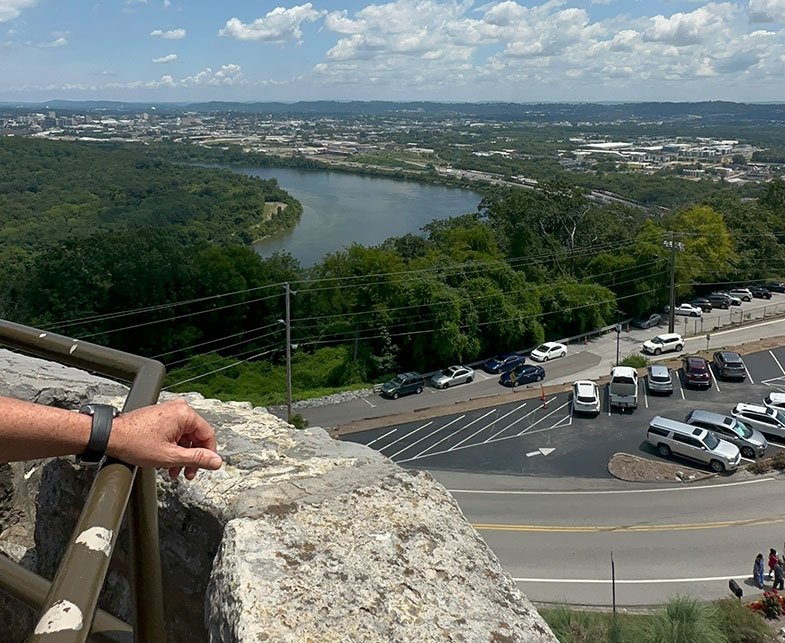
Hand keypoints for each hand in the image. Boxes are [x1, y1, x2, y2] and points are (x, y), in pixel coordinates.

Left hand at [107, 398, 221, 479]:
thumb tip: (216, 461)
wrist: (110, 436)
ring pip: (184, 437)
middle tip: (187, 473)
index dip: (208, 454)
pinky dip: (173, 448)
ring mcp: (168, 411)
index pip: (208, 435)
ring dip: (181, 455)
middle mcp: (178, 409)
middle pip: (196, 437)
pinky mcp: (160, 416)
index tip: (205, 467)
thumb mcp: (170, 456)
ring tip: (173, 471)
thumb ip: (197, 459)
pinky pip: (175, 433)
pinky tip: (166, 461)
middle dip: (191, 458)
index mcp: (185, 414)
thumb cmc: (134, 442)